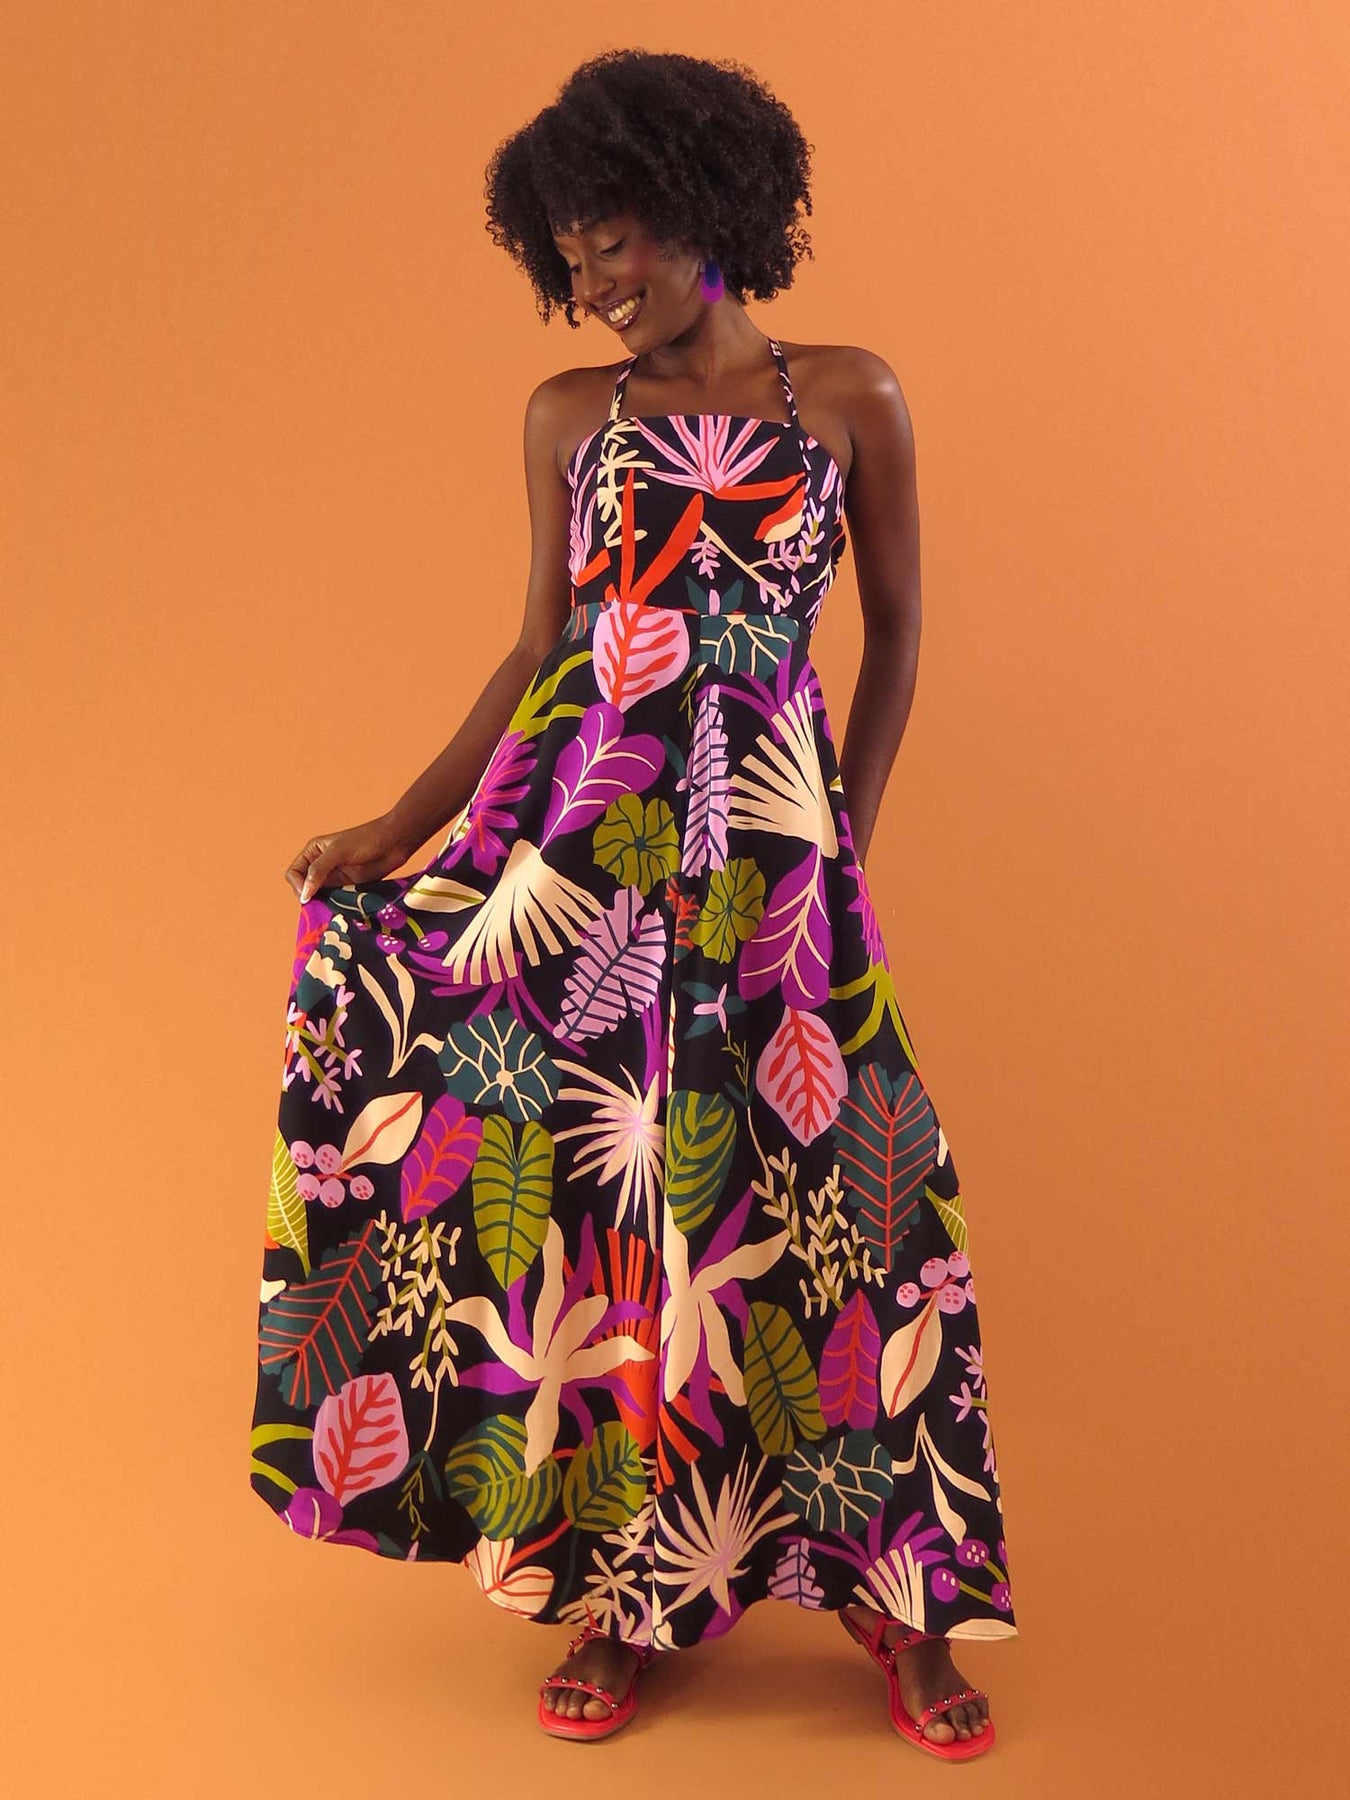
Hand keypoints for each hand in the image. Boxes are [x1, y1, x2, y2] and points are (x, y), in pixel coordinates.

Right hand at [283, 814, 414, 904]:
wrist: (394, 843)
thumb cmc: (366, 840)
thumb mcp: (338, 852)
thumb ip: (319, 870)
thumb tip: (304, 894)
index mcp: (313, 852)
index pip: (294, 874)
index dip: (298, 886)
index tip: (308, 896)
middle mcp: (320, 866)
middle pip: (304, 888)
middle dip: (309, 897)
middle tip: (318, 907)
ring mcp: (334, 878)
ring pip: (319, 897)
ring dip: (322, 904)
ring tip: (329, 910)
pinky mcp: (348, 888)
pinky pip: (335, 901)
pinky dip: (335, 907)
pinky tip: (340, 911)